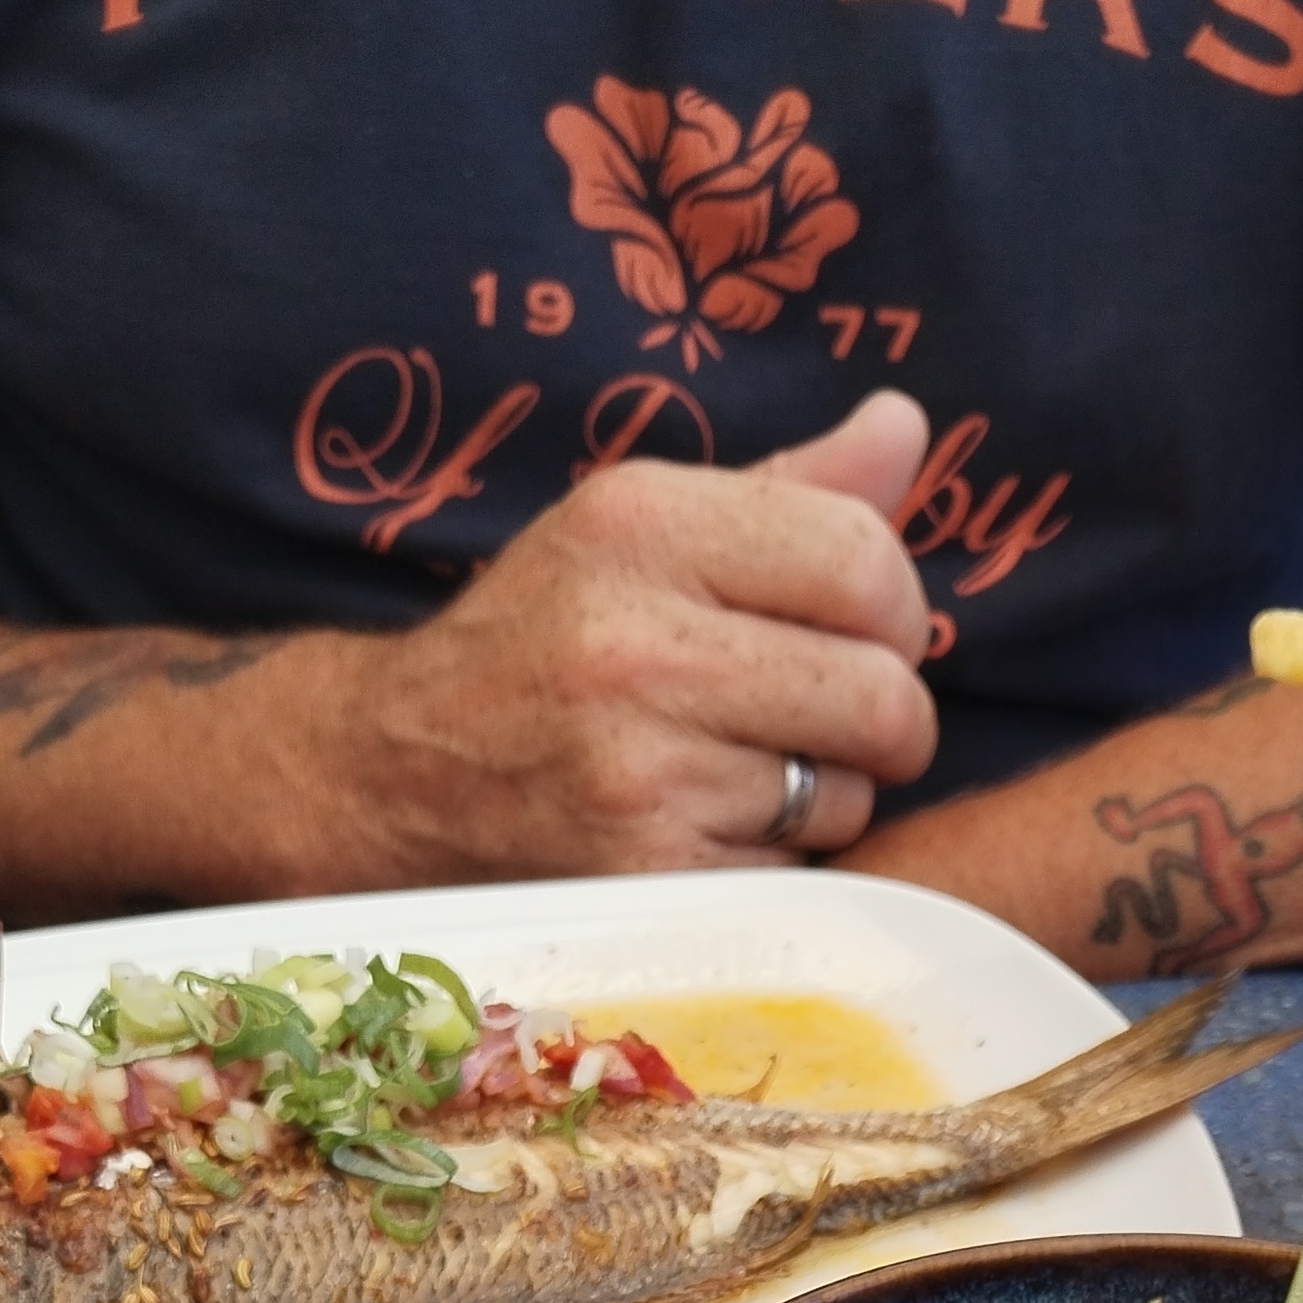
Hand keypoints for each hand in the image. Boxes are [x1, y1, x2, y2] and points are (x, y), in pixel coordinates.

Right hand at [337, 393, 937, 875]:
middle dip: (882, 719)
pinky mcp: (646, 877)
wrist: (395, 774)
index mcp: (640, 525)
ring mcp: (638, 772)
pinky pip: (791, 870)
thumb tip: (907, 425)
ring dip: (823, 797)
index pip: (863, 559)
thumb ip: (787, 490)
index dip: (896, 609)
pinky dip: (772, 863)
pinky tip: (703, 829)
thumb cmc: (545, 641)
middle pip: (882, 693)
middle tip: (825, 722)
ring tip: (739, 773)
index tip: (862, 634)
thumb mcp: (639, 532)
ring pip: (846, 793)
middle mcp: (635, 644)